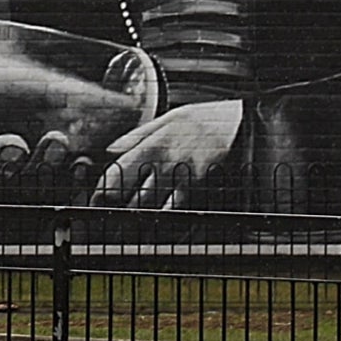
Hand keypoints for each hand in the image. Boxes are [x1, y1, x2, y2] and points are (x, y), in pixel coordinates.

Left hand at [92, 100, 245, 207]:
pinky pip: (177, 211)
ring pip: (153, 207)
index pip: (117, 173)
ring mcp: (182, 179)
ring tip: (133, 221)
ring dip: (141, 215)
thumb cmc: (204, 120)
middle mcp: (164, 164)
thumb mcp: (168, 118)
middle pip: (132, 195)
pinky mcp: (201, 188)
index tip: (98, 199)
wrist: (242, 125)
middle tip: (112, 214)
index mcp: (152, 145)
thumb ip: (138, 135)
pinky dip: (166, 219)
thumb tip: (113, 148)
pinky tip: (160, 222)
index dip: (104, 190)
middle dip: (120, 208)